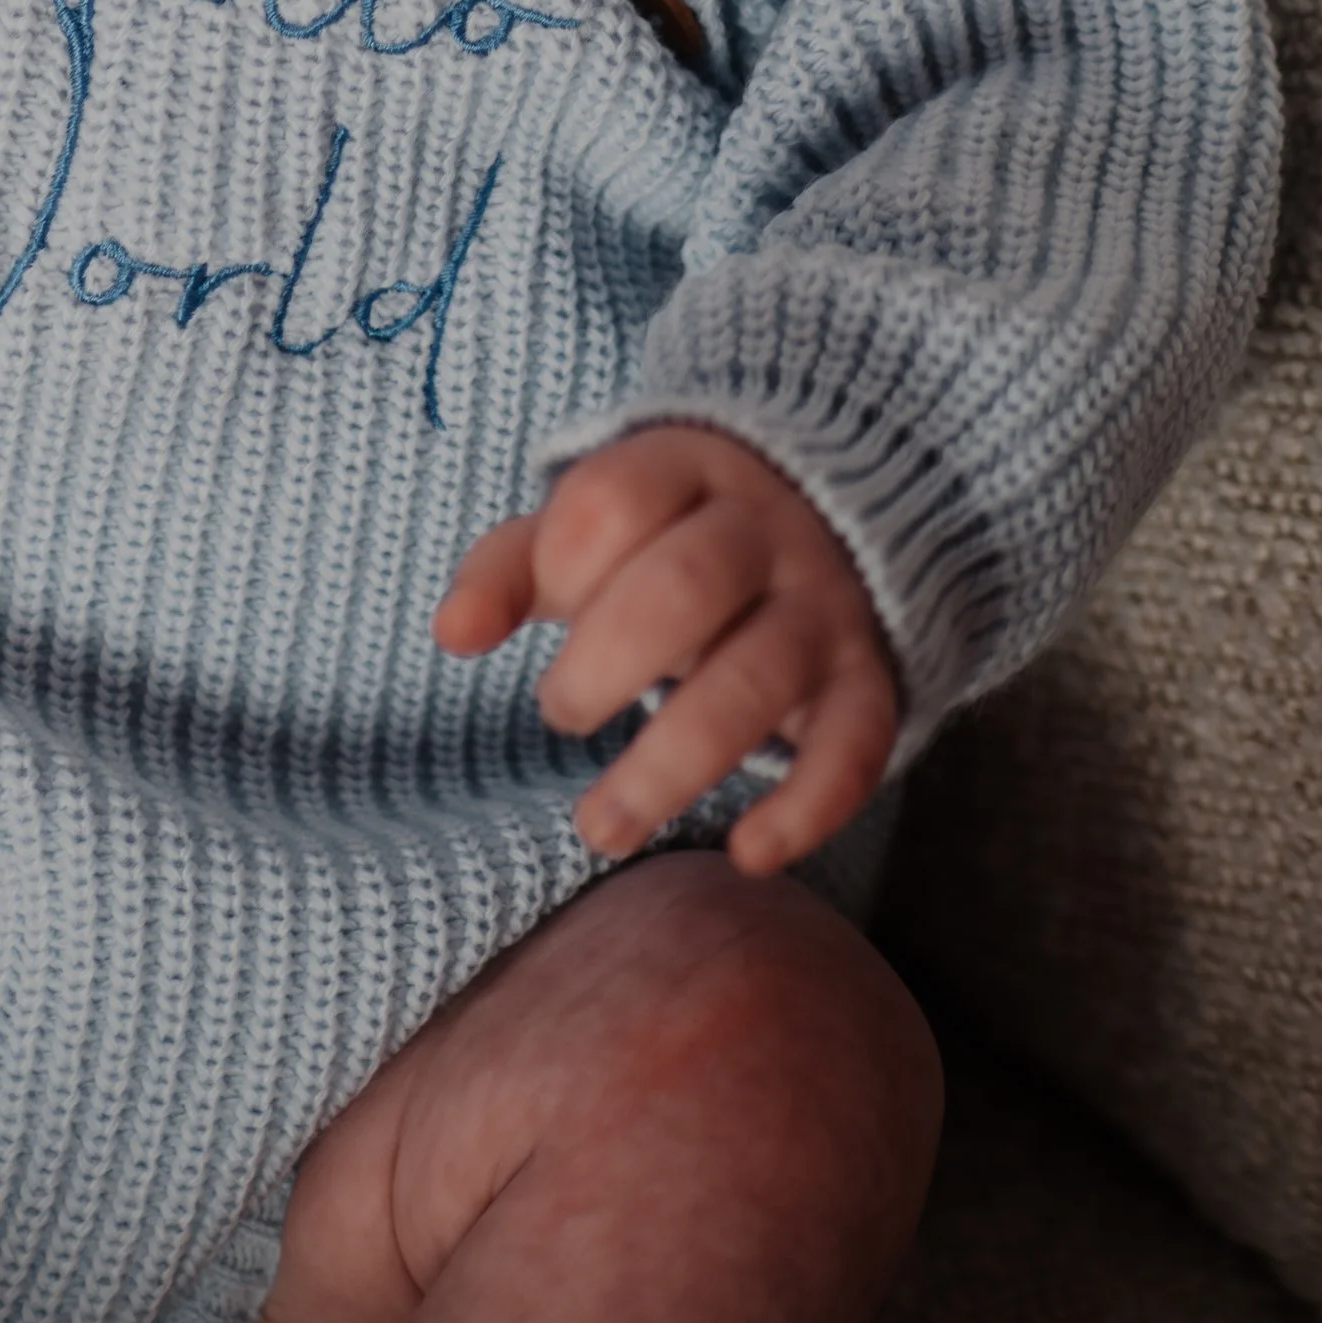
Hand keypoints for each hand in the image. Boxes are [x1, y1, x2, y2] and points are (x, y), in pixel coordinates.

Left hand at [434, 424, 899, 873]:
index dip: (562, 560)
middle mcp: (765, 530)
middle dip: (602, 666)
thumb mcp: (591, 529)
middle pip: (685, 586)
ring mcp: (824, 605)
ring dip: (670, 767)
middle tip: (559, 712)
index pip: (614, 497)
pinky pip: (854, 746)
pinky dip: (806, 810)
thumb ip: (511, 567)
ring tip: (602, 828)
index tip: (546, 602)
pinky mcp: (868, 679)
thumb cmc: (670, 539)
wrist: (833, 516)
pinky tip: (747, 854)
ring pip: (757, 679)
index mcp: (686, 468)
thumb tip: (453, 633)